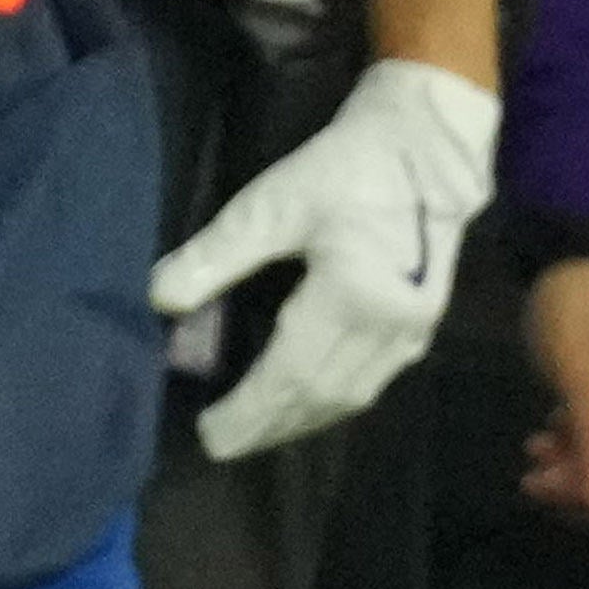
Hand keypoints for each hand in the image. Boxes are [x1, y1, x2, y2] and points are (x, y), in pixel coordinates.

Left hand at [150, 54, 495, 456]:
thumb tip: (160, 299)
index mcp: (351, 297)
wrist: (428, 144)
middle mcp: (388, 327)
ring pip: (350, 396)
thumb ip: (216, 255)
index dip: (248, 411)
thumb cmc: (343, 167)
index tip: (209, 434)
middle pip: (320, 397)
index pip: (289, 374)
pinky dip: (331, 400)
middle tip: (222, 444)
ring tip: (256, 431)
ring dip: (300, 420)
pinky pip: (371, 382)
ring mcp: (412, 331)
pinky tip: (305, 402)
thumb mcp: (271, 204)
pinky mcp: (422, 326)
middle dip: (268, 426)